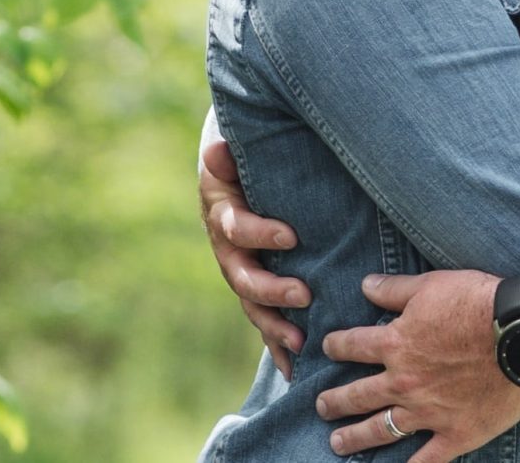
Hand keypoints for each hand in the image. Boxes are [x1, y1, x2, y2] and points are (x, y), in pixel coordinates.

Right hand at [199, 138, 311, 375]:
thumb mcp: (235, 148)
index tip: (291, 236)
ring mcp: (242, 274)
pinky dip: (279, 347)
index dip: (259, 233)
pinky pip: (266, 321)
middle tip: (303, 294)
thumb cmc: (245, 158)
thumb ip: (226, 152)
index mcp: (222, 215)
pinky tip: (297, 370)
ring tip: (300, 342)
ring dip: (275, 327)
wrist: (241, 172)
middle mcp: (228, 251)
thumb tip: (216, 150)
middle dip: (271, 291)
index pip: (235, 228)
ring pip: (253, 307)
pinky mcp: (259, 290)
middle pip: (243, 278)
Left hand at [317, 271, 519, 460]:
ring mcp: (428, 412)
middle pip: (358, 395)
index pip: (353, 346)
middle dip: (335, 401)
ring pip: (381, 430)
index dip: (336, 346)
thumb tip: (365, 285)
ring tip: (337, 443)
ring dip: (355, 437)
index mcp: (396, 344)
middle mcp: (404, 382)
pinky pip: (426, 459)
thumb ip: (395, 290)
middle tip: (321, 406)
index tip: (326, 348)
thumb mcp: (431, 285)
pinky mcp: (455, 433)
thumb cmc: (478, 303)